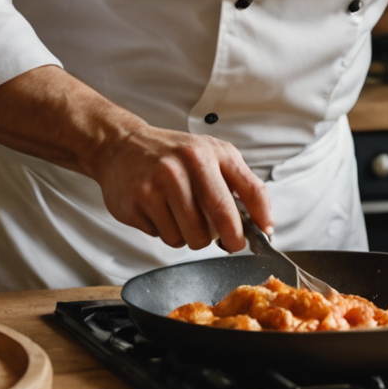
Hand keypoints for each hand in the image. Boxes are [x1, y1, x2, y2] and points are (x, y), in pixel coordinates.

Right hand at [88, 124, 272, 251]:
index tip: (265, 235)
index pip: (250, 189)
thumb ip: (236, 182)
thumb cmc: (171, 154)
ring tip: (182, 216)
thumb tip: (259, 221)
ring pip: (191, 236)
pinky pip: (165, 237)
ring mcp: (160, 183)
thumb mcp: (210, 154)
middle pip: (221, 219)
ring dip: (191, 236)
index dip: (262, 217)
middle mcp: (187, 164)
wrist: (121, 146)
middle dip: (230, 239)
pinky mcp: (139, 202)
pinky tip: (160, 212)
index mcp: (212, 153)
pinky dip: (167, 232)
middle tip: (229, 243)